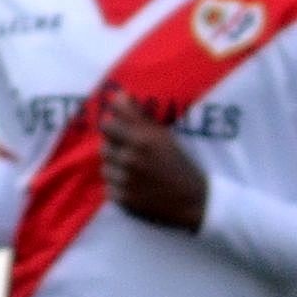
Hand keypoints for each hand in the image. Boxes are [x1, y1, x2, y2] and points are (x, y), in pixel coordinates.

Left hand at [99, 96, 209, 231]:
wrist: (192, 200)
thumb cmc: (178, 163)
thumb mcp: (162, 136)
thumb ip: (138, 115)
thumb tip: (118, 95)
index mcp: (142, 140)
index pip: (107, 124)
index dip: (113, 126)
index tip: (121, 130)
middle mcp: (131, 158)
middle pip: (104, 146)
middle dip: (115, 148)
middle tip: (131, 153)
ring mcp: (126, 181)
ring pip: (105, 167)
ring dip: (116, 168)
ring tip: (134, 171)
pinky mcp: (123, 199)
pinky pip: (109, 187)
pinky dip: (119, 187)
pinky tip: (135, 186)